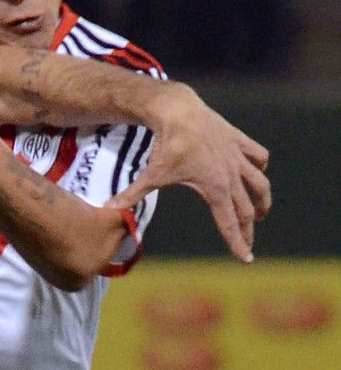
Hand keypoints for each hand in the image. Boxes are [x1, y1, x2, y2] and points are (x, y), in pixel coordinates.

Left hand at [105, 83, 269, 262]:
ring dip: (262, 199)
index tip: (246, 259)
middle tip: (248, 242)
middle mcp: (231, 175)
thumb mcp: (150, 174)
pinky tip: (256, 170)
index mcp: (215, 189)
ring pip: (259, 183)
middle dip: (248, 229)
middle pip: (246, 209)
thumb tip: (108, 210)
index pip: (229, 223)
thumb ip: (131, 195)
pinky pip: (257, 155)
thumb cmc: (166, 146)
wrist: (178, 110)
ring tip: (260, 211)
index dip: (238, 243)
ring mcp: (237, 157)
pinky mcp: (238, 140)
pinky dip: (259, 165)